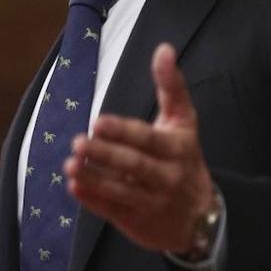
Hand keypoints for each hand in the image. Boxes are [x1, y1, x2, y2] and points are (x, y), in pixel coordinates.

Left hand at [64, 42, 215, 252]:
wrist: (201, 217)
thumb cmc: (184, 159)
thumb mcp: (184, 122)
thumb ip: (171, 87)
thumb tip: (164, 49)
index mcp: (178, 148)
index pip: (149, 139)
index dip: (124, 131)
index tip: (99, 121)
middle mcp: (167, 177)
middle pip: (134, 165)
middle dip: (105, 154)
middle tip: (78, 142)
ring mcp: (152, 202)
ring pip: (121, 190)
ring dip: (93, 178)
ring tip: (70, 165)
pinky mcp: (137, 221)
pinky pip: (112, 210)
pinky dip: (92, 200)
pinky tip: (74, 187)